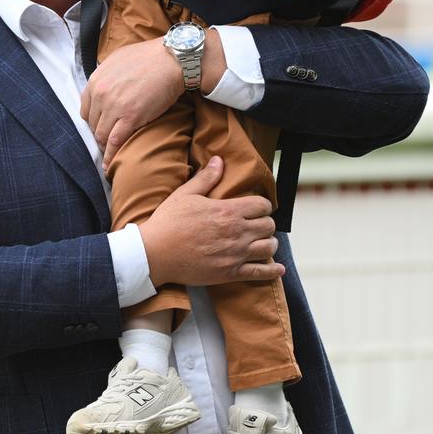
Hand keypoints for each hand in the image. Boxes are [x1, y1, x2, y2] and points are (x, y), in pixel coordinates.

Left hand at [83, 30, 228, 169]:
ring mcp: (114, 107)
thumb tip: (105, 85)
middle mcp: (100, 94)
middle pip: (94, 125)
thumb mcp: (117, 60)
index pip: (86, 111)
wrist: (172, 59)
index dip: (95, 121)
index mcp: (96, 81)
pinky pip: (115, 143)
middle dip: (101, 134)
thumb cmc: (149, 57)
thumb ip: (106, 75)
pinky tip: (110, 166)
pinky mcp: (130, 118)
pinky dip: (111, 157)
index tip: (102, 127)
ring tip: (111, 155)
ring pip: (102, 136)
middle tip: (110, 142)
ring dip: (106, 147)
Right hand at [139, 157, 283, 286]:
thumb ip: (206, 178)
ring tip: (261, 242)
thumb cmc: (168, 222)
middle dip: (265, 223)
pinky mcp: (231, 273)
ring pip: (269, 248)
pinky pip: (261, 273)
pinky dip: (272, 271)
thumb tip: (219, 160)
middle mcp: (236, 232)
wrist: (155, 254)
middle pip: (269, 226)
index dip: (262, 205)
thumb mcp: (185, 194)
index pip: (262, 205)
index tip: (256, 208)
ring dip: (268, 243)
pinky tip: (277, 269)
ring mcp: (235, 254)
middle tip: (257, 224)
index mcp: (228, 211)